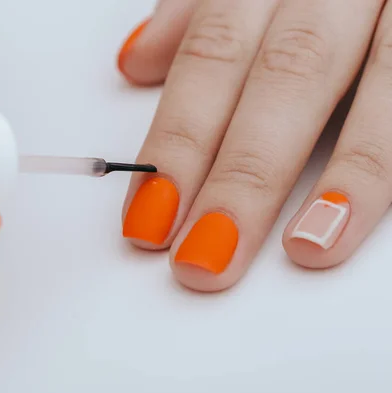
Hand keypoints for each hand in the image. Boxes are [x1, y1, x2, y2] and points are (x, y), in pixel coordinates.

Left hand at [117, 0, 386, 290]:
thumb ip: (199, 17)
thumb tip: (137, 60)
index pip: (211, 57)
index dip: (178, 140)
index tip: (148, 218)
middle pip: (281, 79)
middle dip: (240, 177)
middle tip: (204, 257)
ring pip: (370, 81)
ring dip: (341, 175)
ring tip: (306, 247)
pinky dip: (390, 155)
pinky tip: (358, 211)